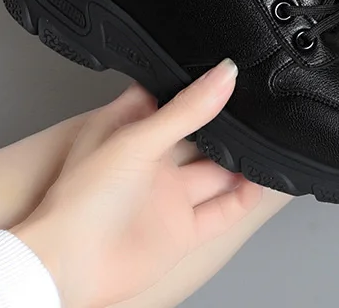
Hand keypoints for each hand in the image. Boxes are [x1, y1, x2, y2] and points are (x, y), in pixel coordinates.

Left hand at [13, 60, 261, 307]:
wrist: (69, 269)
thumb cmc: (79, 203)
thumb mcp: (137, 139)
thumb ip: (186, 109)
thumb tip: (223, 74)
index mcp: (130, 131)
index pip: (170, 98)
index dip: (198, 85)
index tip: (229, 69)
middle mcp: (151, 163)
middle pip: (200, 136)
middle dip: (227, 124)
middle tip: (257, 107)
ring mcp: (167, 198)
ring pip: (216, 173)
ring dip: (241, 160)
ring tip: (269, 141)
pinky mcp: (182, 231)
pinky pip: (222, 210)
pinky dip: (245, 197)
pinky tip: (263, 181)